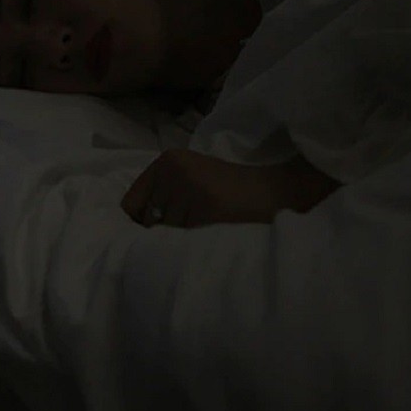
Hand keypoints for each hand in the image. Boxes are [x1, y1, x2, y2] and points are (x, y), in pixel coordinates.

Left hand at [120, 149, 340, 228]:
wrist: (282, 192)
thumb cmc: (234, 193)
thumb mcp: (192, 182)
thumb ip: (163, 198)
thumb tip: (128, 234)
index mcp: (167, 161)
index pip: (130, 204)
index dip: (138, 227)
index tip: (149, 241)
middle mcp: (173, 171)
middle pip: (149, 222)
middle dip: (166, 236)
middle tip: (194, 237)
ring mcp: (189, 188)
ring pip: (168, 234)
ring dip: (183, 244)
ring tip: (208, 237)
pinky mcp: (207, 208)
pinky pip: (188, 241)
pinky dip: (197, 249)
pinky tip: (215, 242)